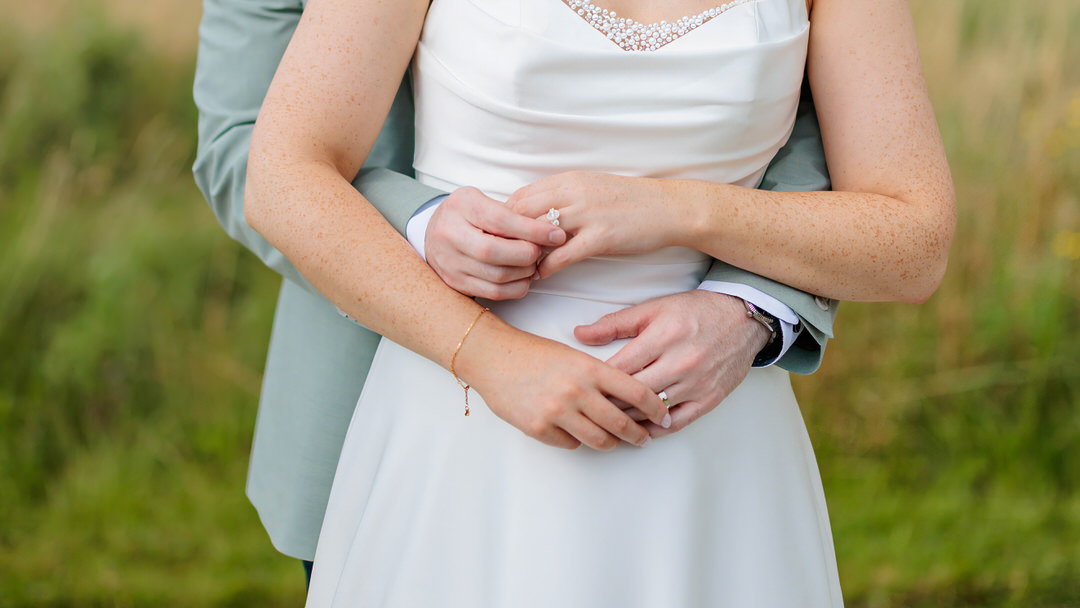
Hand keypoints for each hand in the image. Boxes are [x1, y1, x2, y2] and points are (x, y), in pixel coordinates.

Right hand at [427, 186, 565, 299]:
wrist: (433, 232)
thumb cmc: (465, 214)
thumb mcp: (482, 199)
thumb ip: (510, 212)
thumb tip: (547, 229)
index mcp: (461, 207)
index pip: (501, 221)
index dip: (533, 230)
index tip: (556, 234)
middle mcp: (450, 236)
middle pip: (495, 252)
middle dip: (527, 254)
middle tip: (540, 250)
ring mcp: (452, 263)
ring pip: (497, 276)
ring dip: (525, 272)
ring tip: (533, 262)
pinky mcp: (457, 284)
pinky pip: (494, 293)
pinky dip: (516, 287)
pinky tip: (523, 277)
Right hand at [460, 319, 671, 450]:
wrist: (493, 357)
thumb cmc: (534, 353)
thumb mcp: (573, 356)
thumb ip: (600, 377)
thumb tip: (627, 400)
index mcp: (589, 368)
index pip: (636, 392)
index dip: (656, 408)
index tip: (665, 416)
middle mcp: (577, 391)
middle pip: (621, 423)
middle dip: (639, 435)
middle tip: (645, 438)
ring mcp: (557, 412)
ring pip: (599, 440)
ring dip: (612, 443)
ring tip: (616, 441)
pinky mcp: (539, 428)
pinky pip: (570, 444)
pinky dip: (577, 440)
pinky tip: (577, 432)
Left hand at [506, 171, 676, 277]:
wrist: (669, 207)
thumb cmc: (629, 201)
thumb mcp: (591, 188)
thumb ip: (562, 197)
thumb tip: (533, 212)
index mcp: (569, 180)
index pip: (521, 196)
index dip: (503, 217)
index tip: (497, 236)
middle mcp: (574, 193)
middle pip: (522, 212)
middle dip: (506, 235)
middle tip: (497, 255)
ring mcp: (588, 214)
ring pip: (539, 233)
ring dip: (523, 253)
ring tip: (514, 269)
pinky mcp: (602, 236)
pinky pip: (564, 254)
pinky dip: (547, 267)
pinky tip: (540, 276)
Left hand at [574, 291, 770, 438]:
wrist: (743, 319)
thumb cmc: (696, 311)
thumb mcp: (654, 309)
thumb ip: (615, 323)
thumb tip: (580, 335)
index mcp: (664, 336)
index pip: (620, 368)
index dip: (598, 381)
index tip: (584, 386)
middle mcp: (681, 362)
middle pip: (633, 393)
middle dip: (609, 402)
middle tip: (591, 407)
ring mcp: (697, 383)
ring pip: (653, 411)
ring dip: (629, 418)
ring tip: (609, 420)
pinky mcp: (710, 398)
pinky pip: (678, 423)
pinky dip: (656, 429)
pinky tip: (640, 429)